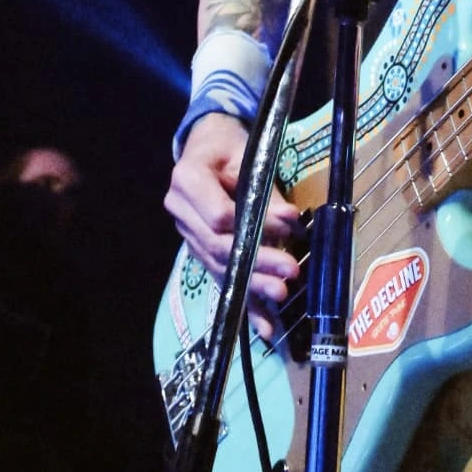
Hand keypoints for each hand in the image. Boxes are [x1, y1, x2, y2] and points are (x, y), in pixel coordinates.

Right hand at [164, 112, 303, 336]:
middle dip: (257, 262)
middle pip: (219, 245)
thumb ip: (266, 190)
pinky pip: (222, 278)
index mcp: (187, 180)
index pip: (218, 215)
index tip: (289, 225)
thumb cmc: (229, 144)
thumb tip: (290, 219)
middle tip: (290, 272)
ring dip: (252, 287)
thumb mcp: (249, 154)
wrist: (206, 144)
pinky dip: (245, 303)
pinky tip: (264, 326)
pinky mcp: (200, 251)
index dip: (253, 225)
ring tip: (280, 298)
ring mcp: (188, 235)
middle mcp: (181, 212)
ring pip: (220, 267)